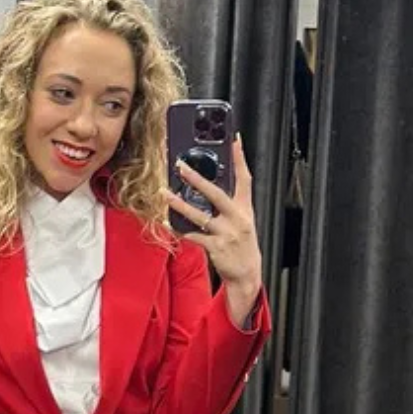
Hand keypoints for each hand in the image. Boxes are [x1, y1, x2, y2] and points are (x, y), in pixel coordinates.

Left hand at [164, 134, 262, 296]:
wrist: (248, 274)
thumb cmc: (242, 244)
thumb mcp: (242, 220)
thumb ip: (229, 204)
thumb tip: (208, 185)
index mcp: (245, 208)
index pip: (244, 178)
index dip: (240, 158)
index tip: (234, 139)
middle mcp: (237, 218)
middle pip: (216, 194)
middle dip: (197, 179)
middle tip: (181, 166)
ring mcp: (227, 233)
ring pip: (200, 215)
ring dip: (180, 204)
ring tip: (164, 194)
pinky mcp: (216, 247)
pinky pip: (193, 236)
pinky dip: (179, 230)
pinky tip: (167, 223)